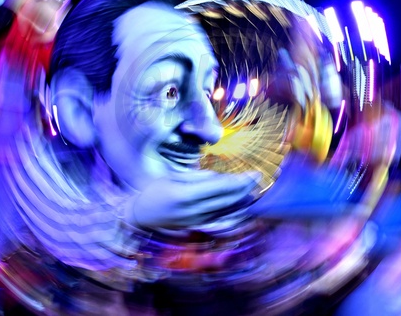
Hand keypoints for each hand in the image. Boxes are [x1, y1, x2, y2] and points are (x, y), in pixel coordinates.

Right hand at [129, 170, 261, 229]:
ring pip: (226, 211)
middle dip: (245, 189)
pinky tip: (243, 207)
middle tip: (259, 178)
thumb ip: (198, 178)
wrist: (141, 216)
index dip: (239, 181)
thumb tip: (220, 177)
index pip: (220, 188)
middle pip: (227, 200)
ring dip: (242, 201)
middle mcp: (193, 211)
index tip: (254, 173)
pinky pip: (220, 220)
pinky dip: (234, 213)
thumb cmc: (154, 191)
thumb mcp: (173, 177)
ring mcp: (196, 222)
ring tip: (255, 190)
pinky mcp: (196, 227)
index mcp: (185, 195)